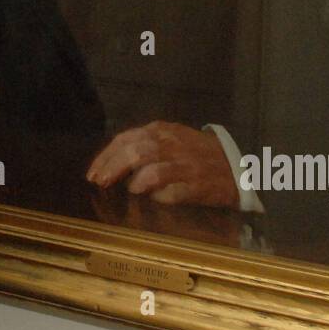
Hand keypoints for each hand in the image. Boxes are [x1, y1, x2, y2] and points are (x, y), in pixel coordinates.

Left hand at [86, 121, 238, 207]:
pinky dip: (158, 197)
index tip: (92, 173)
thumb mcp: (170, 137)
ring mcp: (185, 166)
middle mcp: (172, 145)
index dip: (106, 157)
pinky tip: (152, 199)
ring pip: (152, 172)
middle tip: (99, 183)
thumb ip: (144, 144)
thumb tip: (112, 159)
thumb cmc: (196, 153)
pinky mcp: (196, 186)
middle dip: (112, 168)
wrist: (236, 166)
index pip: (126, 139)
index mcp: (162, 131)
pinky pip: (171, 193)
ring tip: (129, 190)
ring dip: (134, 183)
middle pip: (135, 153)